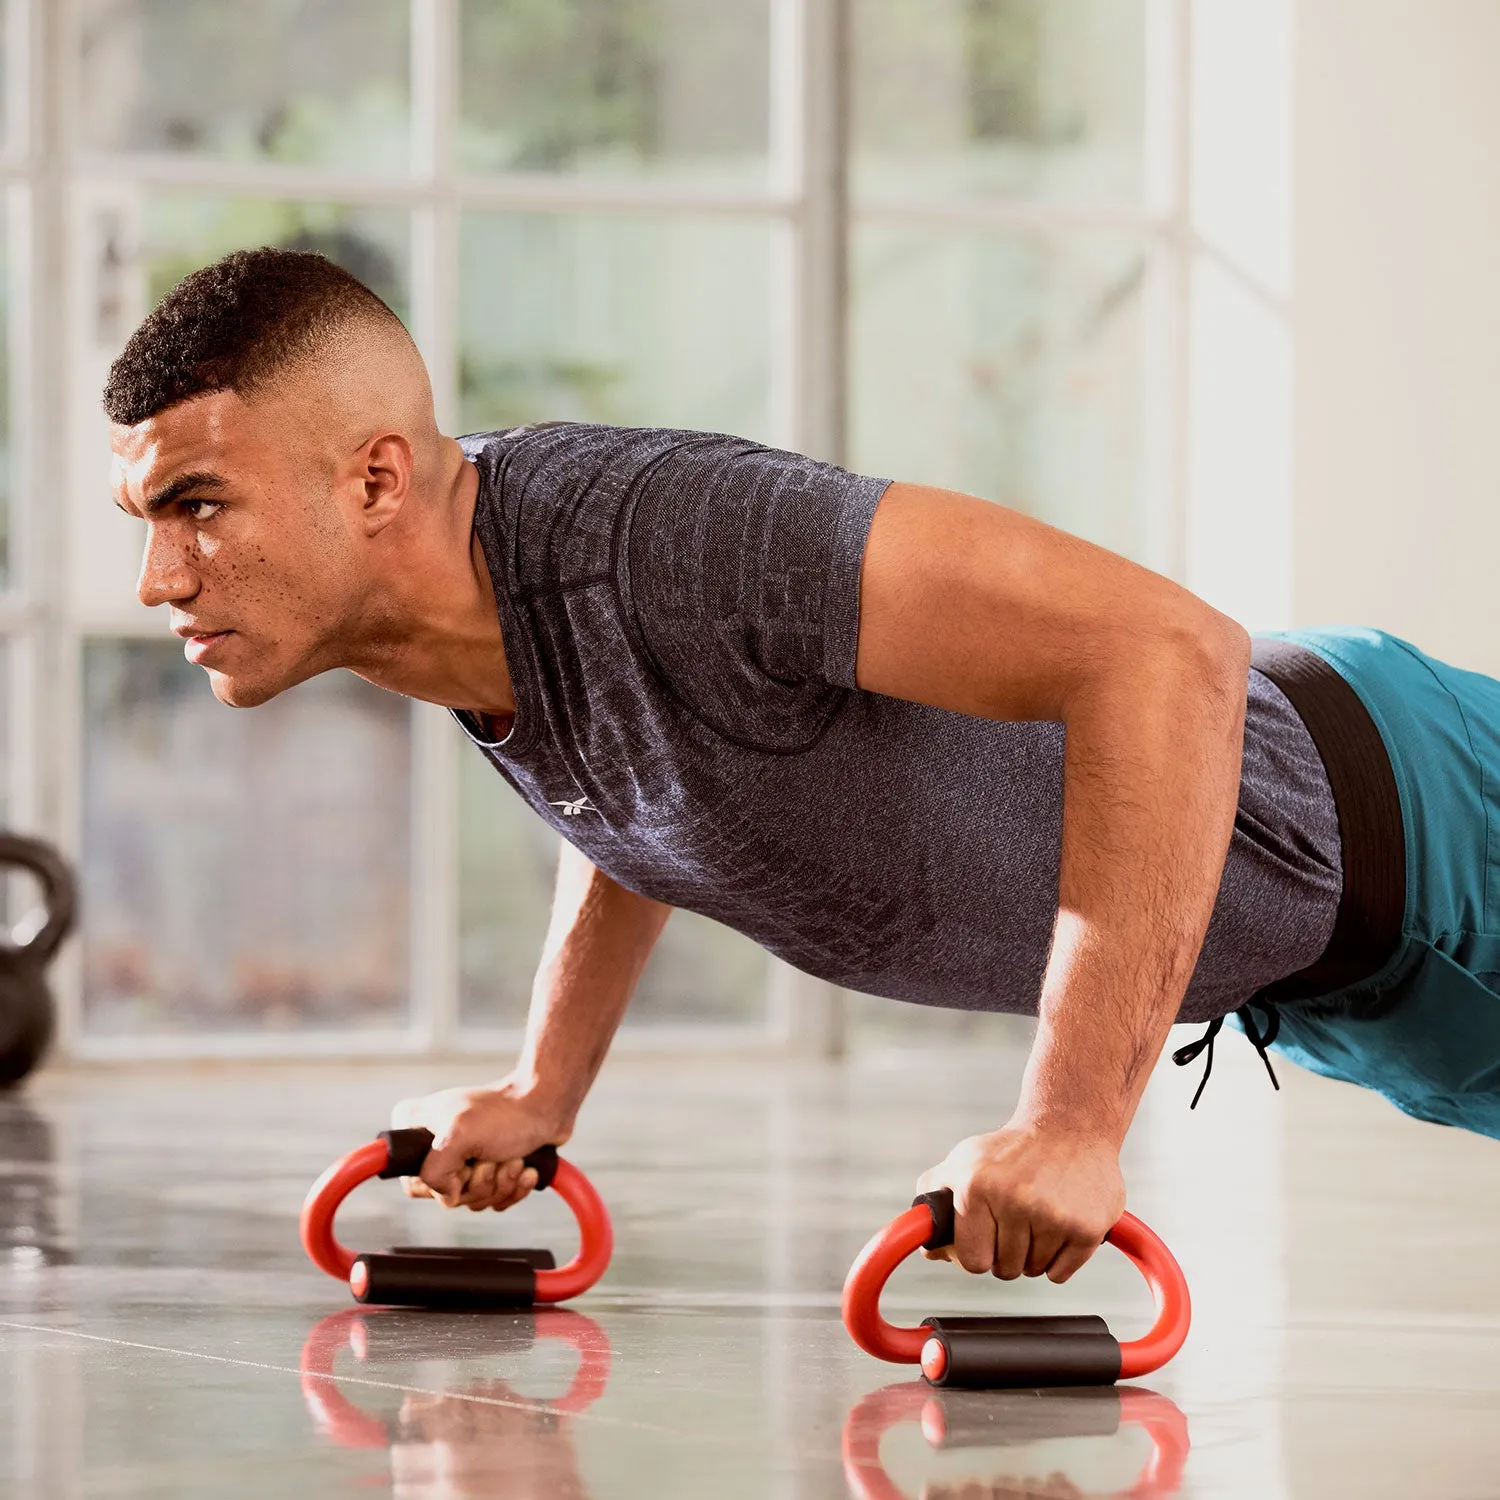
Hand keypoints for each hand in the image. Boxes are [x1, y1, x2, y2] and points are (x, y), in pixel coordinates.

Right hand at [389, 1079, 569, 1211]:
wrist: (547, 1106)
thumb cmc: (505, 1113)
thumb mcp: (458, 1136)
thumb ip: (435, 1171)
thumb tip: (447, 1197)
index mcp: (417, 1127)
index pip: (413, 1182)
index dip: (442, 1181)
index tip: (464, 1162)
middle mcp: (435, 1143)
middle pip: (447, 1196)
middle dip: (480, 1182)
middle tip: (493, 1157)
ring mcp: (464, 1157)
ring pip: (474, 1199)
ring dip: (501, 1183)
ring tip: (513, 1158)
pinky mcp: (489, 1168)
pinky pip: (495, 1199)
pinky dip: (514, 1186)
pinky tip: (525, 1167)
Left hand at [917, 1124, 1124, 1283]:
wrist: (1072, 1125)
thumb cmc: (1015, 1148)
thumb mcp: (965, 1160)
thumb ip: (935, 1197)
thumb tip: (929, 1247)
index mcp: (977, 1187)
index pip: (972, 1260)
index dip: (977, 1253)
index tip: (985, 1237)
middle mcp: (1014, 1201)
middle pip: (1004, 1269)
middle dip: (1007, 1251)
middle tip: (1017, 1217)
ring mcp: (1054, 1217)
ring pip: (1033, 1271)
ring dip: (1034, 1252)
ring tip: (1039, 1213)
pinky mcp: (1086, 1229)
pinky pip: (1060, 1274)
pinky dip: (1059, 1258)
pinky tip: (1060, 1222)